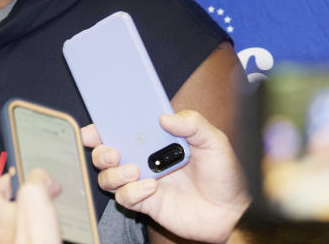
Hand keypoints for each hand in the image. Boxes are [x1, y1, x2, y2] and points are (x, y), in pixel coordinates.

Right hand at [82, 110, 249, 243]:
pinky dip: (131, 192)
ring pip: (108, 177)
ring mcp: (143, 182)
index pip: (122, 129)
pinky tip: (151, 187)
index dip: (103, 127)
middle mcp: (144, 160)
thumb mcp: (214, 141)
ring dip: (113, 173)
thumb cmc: (224, 174)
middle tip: (113, 152)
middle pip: (105, 153)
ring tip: (134, 170)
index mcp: (156, 140)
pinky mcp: (146, 203)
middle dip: (100, 151)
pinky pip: (125, 198)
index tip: (94, 127)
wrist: (233, 212)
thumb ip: (193, 123)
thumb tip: (165, 117)